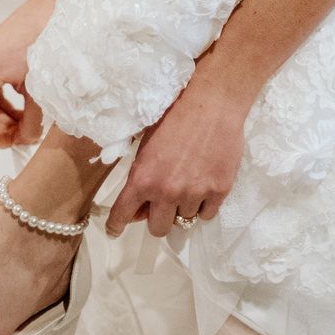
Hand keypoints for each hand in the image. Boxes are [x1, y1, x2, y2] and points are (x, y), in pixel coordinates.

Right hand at [0, 0, 55, 148]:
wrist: (50, 4)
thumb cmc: (50, 42)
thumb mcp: (44, 88)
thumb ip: (33, 122)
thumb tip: (26, 140)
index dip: (2, 141)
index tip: (24, 140)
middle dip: (4, 128)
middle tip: (30, 130)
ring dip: (4, 116)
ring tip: (30, 116)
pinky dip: (2, 101)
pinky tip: (24, 100)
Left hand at [105, 72, 248, 238]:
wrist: (212, 103)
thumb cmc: (175, 116)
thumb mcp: (146, 143)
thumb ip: (141, 175)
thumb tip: (140, 201)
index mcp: (143, 178)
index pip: (123, 214)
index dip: (116, 225)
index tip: (115, 230)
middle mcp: (167, 192)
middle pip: (158, 229)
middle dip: (158, 218)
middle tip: (164, 203)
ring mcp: (194, 194)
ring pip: (184, 221)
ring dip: (183, 207)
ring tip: (189, 182)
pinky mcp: (218, 191)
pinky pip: (207, 214)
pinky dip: (203, 205)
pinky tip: (204, 185)